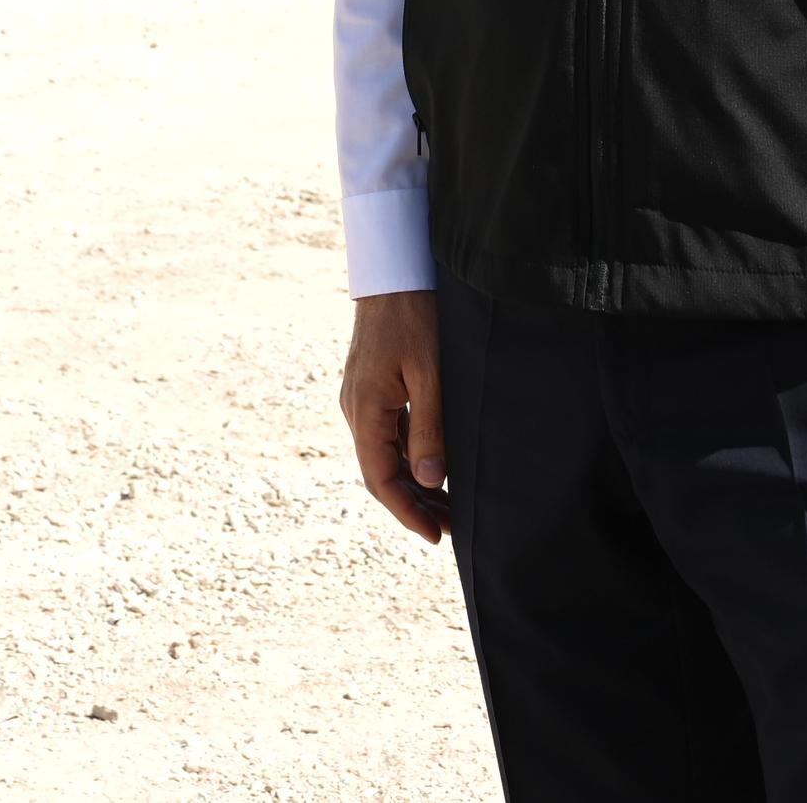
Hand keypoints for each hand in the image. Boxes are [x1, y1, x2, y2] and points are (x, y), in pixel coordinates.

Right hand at [339, 290, 447, 541]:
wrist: (394, 271)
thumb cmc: (415, 316)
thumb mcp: (431, 373)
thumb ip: (430, 429)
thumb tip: (429, 481)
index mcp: (365, 410)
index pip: (380, 478)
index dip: (407, 512)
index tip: (436, 535)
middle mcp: (356, 409)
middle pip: (380, 472)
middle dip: (413, 505)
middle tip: (450, 529)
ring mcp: (361, 399)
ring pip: (384, 455)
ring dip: (412, 484)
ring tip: (447, 507)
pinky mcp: (371, 388)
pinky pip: (387, 435)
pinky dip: (409, 458)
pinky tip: (434, 468)